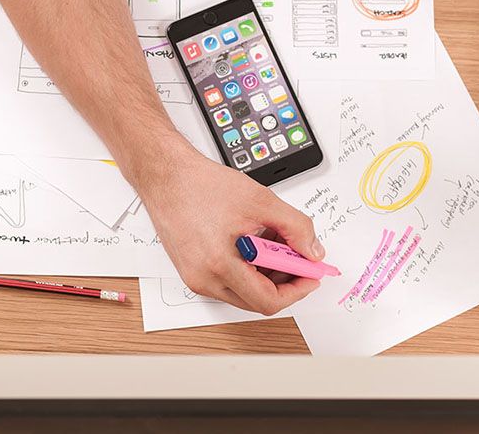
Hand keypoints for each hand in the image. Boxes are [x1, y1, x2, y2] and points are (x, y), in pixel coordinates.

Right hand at [135, 146, 324, 314]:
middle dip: (284, 281)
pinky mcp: (191, 271)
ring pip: (243, 292)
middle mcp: (204, 279)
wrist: (166, 176)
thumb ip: (295, 227)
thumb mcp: (261, 201)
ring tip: (273, 242)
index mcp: (219, 265)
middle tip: (298, 257)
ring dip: (266, 274)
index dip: (297, 290)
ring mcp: (195, 278)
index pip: (268, 301)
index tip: (310, 275)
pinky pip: (228, 282)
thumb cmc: (200, 185)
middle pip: (257, 300)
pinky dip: (248, 268)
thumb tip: (312, 251)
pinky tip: (255, 242)